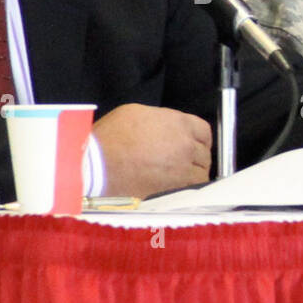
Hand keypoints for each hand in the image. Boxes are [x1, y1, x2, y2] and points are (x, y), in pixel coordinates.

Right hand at [93, 103, 211, 198]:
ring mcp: (182, 168)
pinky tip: (179, 187)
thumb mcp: (138, 113)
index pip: (204, 132)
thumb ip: (161, 120)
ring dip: (195, 174)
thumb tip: (167, 128)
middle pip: (204, 154)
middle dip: (197, 157)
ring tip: (182, 177)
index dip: (199, 139)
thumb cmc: (112, 136)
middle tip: (185, 162)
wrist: (99, 164)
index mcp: (179, 123)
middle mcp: (186, 145)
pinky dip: (189, 189)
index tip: (194, 144)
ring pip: (201, 173)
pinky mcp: (174, 188)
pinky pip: (192, 189)